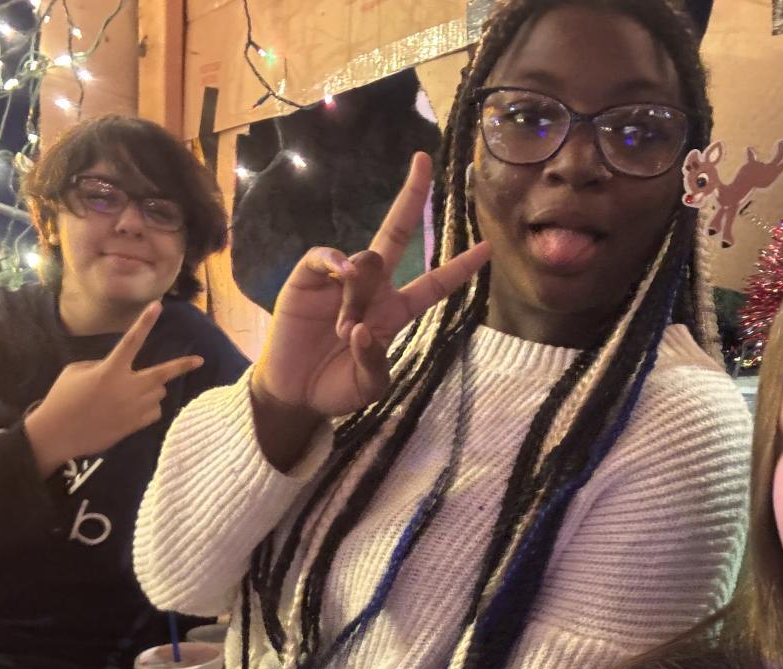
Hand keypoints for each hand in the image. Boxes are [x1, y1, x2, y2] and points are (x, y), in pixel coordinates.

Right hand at [25, 302, 203, 475]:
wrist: (58, 434)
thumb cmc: (63, 398)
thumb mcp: (76, 371)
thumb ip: (102, 366)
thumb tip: (121, 370)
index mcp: (110, 369)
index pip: (132, 340)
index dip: (145, 322)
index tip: (158, 305)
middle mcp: (127, 387)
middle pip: (163, 374)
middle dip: (182, 366)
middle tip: (200, 361)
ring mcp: (134, 408)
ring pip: (158, 393)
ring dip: (151, 389)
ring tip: (132, 393)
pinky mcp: (135, 425)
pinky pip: (155, 412)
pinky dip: (148, 408)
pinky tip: (132, 410)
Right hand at [251, 152, 490, 418]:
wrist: (295, 392)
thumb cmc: (336, 386)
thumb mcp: (368, 386)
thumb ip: (374, 362)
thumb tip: (361, 329)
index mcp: (395, 311)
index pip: (434, 284)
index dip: (459, 268)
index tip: (487, 248)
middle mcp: (372, 288)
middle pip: (397, 233)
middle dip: (412, 197)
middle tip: (425, 161)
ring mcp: (340, 279)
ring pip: (365, 260)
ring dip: (358, 293)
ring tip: (344, 331)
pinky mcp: (308, 278)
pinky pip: (326, 256)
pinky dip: (335, 262)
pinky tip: (341, 276)